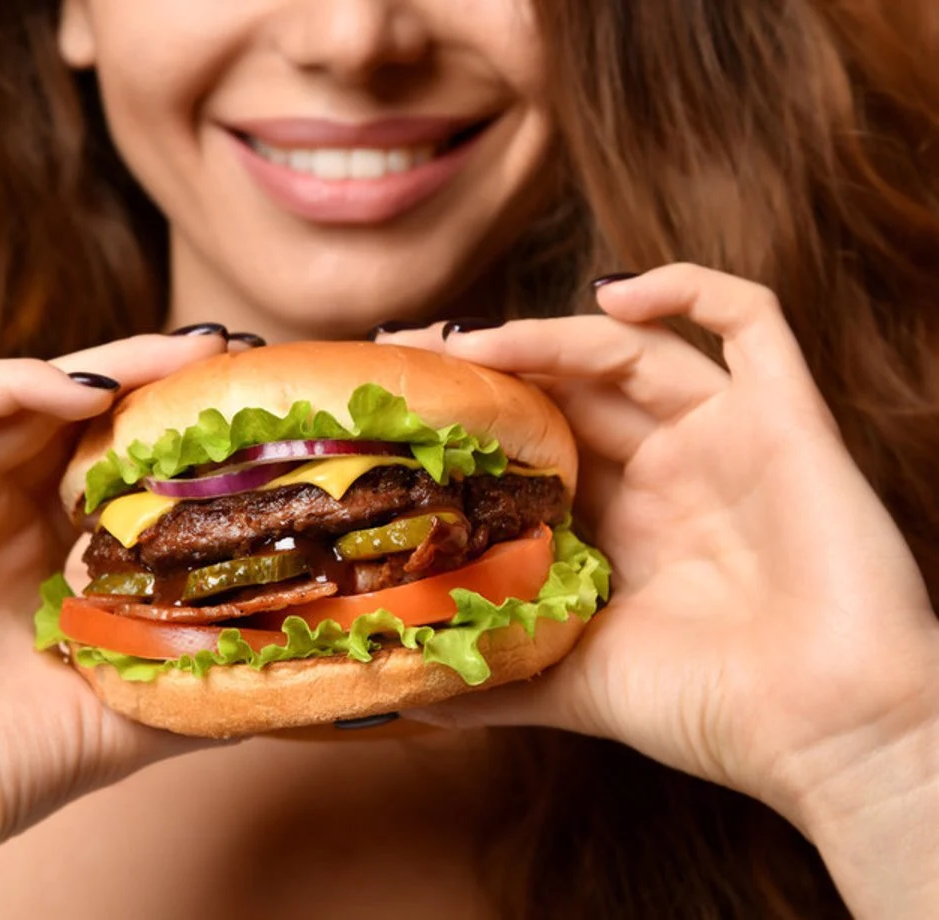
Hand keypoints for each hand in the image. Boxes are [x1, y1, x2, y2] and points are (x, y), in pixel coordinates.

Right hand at [0, 332, 228, 912]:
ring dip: (105, 364)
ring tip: (183, 356)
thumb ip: (190, 682)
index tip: (258, 403)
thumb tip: (287, 662)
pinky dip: (18, 382)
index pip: (118, 455)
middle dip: (158, 372)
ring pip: (22, 390)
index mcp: (46, 549)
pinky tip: (87, 393)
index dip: (181, 424)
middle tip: (232, 353)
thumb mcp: (119, 715)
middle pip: (80, 408)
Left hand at [383, 265, 937, 827]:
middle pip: (568, 387)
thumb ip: (498, 681)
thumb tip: (408, 701)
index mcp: (619, 523)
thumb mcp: (577, 684)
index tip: (399, 400)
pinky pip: (754, 323)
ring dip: (550, 333)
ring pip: (630, 351)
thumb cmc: (710, 712)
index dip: (472, 413)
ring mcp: (726, 438)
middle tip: (413, 351)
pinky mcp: (788, 418)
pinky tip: (615, 294)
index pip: (535, 440)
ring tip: (473, 339)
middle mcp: (666, 471)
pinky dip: (692, 289)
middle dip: (492, 363)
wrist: (830, 737)